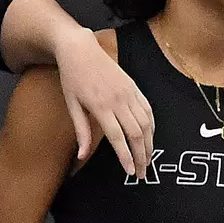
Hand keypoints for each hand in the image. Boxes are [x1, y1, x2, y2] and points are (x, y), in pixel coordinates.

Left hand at [54, 30, 154, 176]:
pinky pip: (148, 109)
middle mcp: (118, 100)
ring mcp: (129, 93)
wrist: (80, 49)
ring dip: (149, 144)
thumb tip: (81, 156)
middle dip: (142, 156)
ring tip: (148, 160)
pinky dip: (152, 126)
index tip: (131, 172)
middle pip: (136, 133)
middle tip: (142, 173)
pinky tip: (151, 138)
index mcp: (101, 106)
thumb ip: (80, 131)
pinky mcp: (134, 87)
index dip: (126, 157)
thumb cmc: (72, 77)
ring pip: (146, 123)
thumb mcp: (71, 105)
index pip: (118, 137)